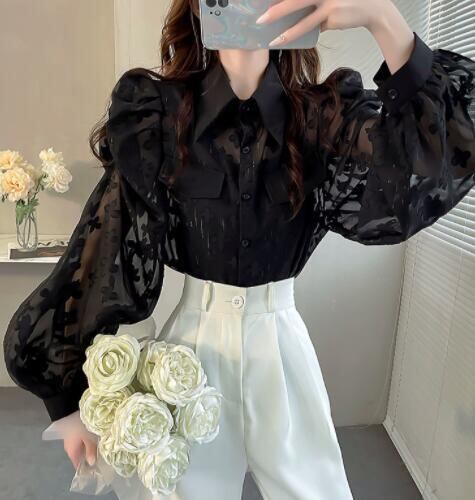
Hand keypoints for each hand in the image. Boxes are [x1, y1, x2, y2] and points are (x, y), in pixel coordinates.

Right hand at [47, 410, 97, 469]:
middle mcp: (69, 446)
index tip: (96, 469)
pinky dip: (87, 440)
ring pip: (81, 446)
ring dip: (89, 447)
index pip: (77, 464)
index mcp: (71, 451)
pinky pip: (80, 439)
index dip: (86, 468)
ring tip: (102, 446)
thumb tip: (92, 463)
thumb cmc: (79, 425)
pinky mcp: (73, 431)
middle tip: (103, 456)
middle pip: (80, 455)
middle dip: (90, 456)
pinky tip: (96, 437)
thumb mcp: (88, 437)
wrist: (69, 408)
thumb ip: (90, 450)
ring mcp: (70, 438)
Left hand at [255, 0, 395, 45]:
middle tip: (260, 19)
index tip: (260, 3)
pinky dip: (304, 33)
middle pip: (295, 1)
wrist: (373, 6)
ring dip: (288, 33)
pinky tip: (294, 36)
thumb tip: (293, 12)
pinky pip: (314, 28)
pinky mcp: (332, 18)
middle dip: (277, 11)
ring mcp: (328, 3)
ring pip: (303, 21)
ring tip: (274, 40)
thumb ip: (312, 1)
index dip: (279, 1)